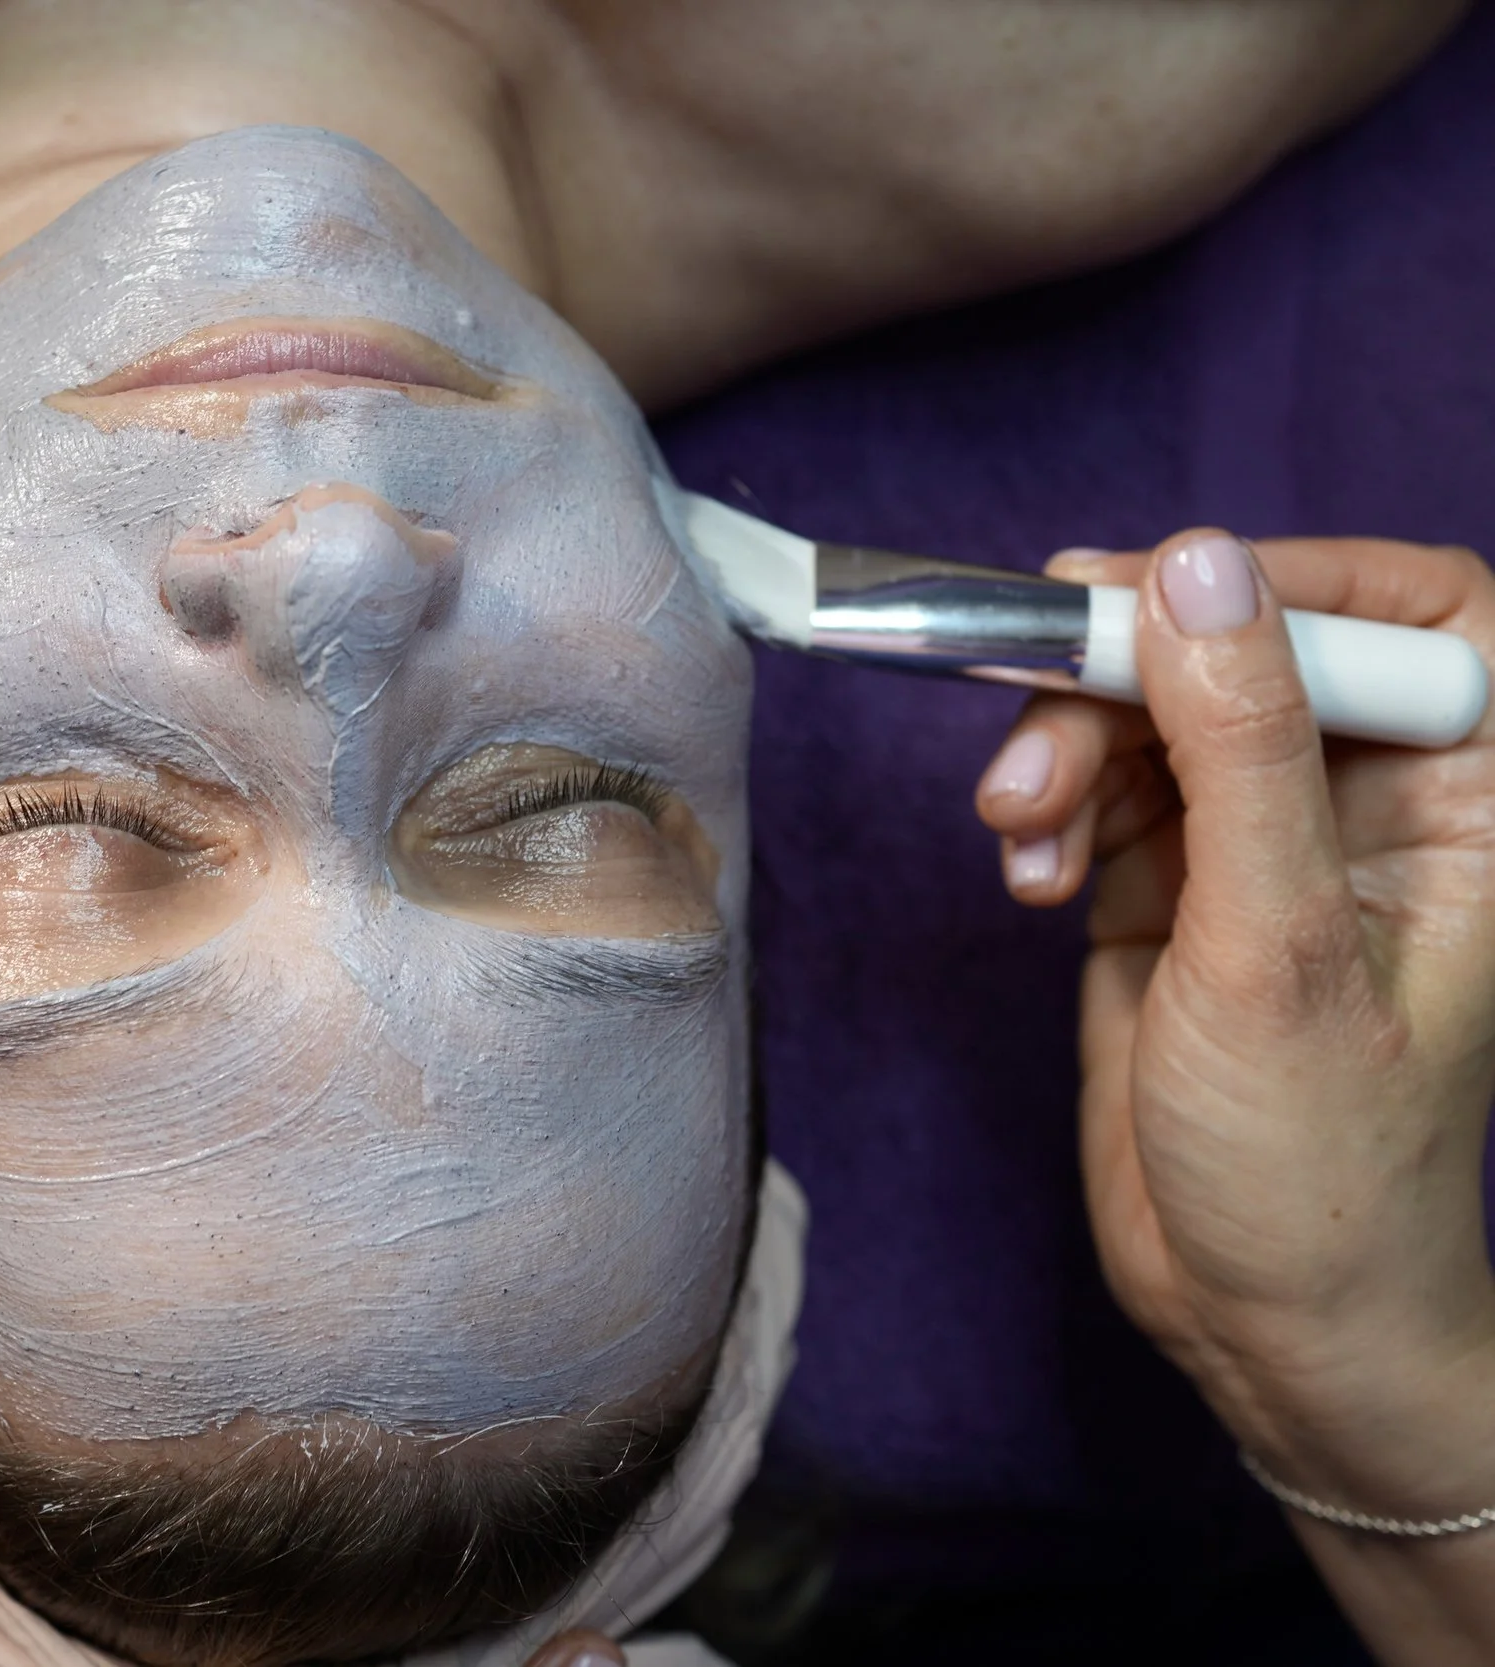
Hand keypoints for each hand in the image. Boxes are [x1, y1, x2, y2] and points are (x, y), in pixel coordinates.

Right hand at [974, 530, 1494, 1660]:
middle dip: (1128, 671)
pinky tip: (1028, 879)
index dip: (1287, 580)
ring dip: (1064, 749)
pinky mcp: (1170, 889)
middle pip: (1247, 648)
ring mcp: (1263, 844)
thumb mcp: (1279, 942)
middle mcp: (1372, 805)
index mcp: (1469, 805)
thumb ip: (1242, 745)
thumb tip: (1195, 571)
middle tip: (1029, 692)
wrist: (1259, 1321)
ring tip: (1018, 827)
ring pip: (1150, 714)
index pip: (1415, 614)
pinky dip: (1045, 815)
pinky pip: (1094, 792)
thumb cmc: (1325, 1162)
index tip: (1155, 588)